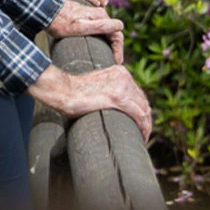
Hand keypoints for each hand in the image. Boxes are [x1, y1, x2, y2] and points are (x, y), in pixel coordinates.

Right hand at [27, 64, 153, 139]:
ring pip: (144, 109)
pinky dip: (143, 127)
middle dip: (146, 118)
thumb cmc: (74, 92)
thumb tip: (114, 106)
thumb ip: (110, 90)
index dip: (141, 109)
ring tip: (143, 137)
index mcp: (120, 72)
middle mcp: (124, 76)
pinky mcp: (118, 98)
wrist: (64, 90)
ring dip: (146, 125)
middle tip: (143, 133)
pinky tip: (142, 136)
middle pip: (143, 101)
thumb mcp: (98, 85)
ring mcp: (122, 86)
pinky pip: (139, 115)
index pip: (137, 93)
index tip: (139, 122)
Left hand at [47, 0, 123, 63]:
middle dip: (116, 49)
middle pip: (113, 33)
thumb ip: (100, 26)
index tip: (117, 63)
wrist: (46, 12)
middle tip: (114, 63)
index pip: (117, 35)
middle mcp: (99, 14)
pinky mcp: (86, 18)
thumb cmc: (61, 22)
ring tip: (109, 59)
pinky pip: (99, 30)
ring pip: (107, 32)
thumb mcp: (81, 27)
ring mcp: (92, 16)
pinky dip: (103, 40)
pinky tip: (99, 49)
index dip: (119, 50)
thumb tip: (120, 25)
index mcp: (100, 16)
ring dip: (110, 45)